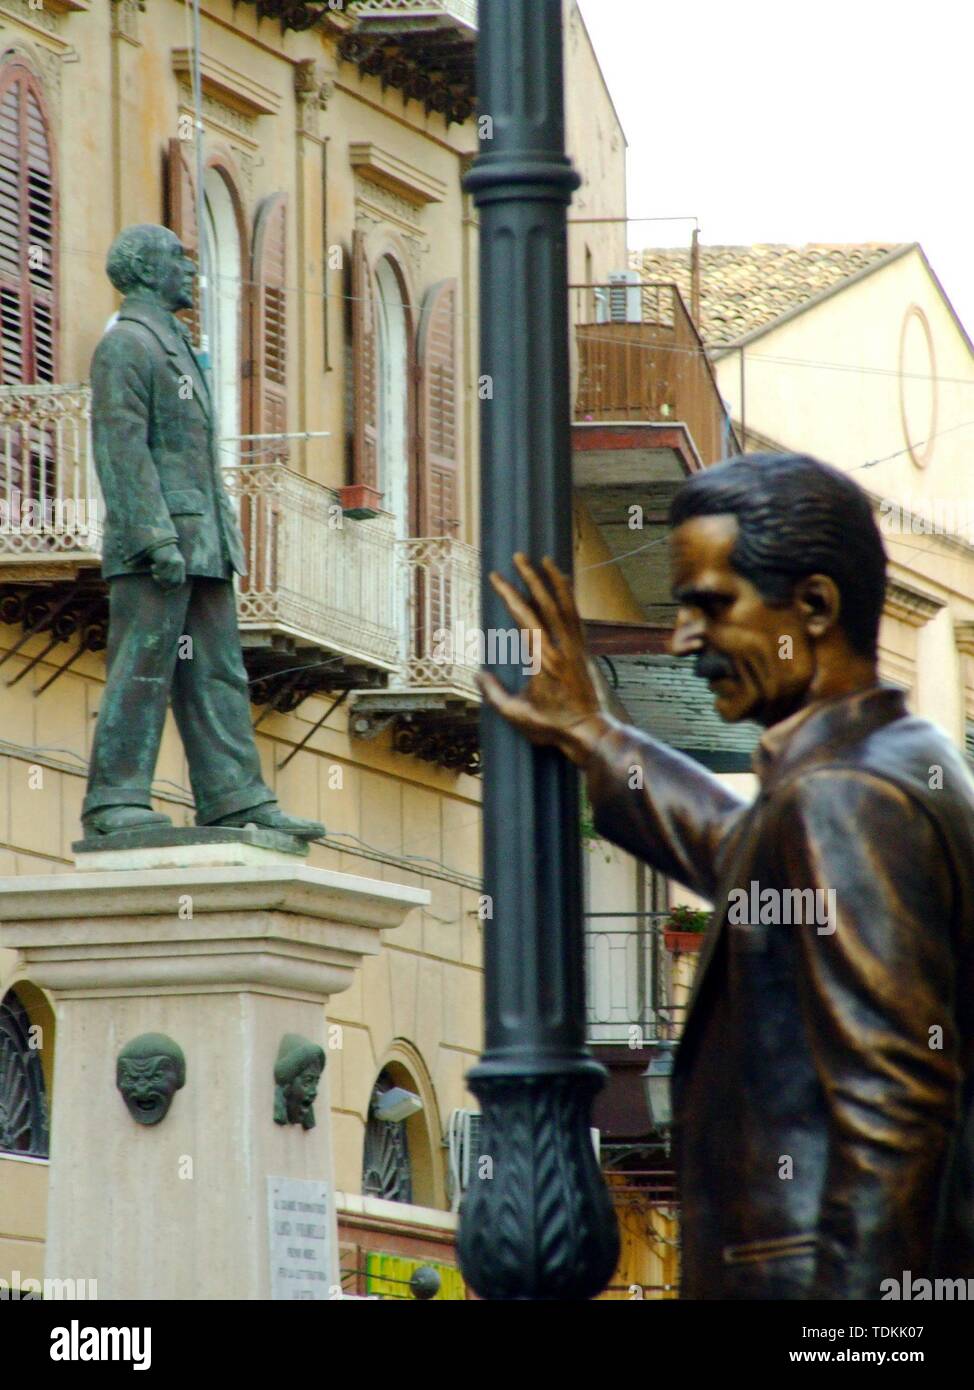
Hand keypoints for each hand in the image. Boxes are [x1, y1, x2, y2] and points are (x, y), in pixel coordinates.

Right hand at [150, 542, 185, 590]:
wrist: (158, 539)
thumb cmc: (162, 553)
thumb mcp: (169, 564)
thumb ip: (170, 575)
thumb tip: (168, 591)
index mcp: (182, 565)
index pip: (180, 581)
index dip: (173, 588)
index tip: (166, 593)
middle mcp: (179, 563)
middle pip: (173, 581)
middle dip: (163, 583)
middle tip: (156, 578)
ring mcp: (172, 561)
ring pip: (166, 577)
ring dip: (158, 576)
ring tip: (153, 571)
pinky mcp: (165, 559)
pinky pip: (160, 571)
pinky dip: (155, 570)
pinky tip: (153, 566)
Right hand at [477, 552, 609, 766]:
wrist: (587, 732)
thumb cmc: (551, 726)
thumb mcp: (515, 714)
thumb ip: (494, 693)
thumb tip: (478, 673)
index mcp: (543, 659)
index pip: (524, 617)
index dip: (509, 594)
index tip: (496, 577)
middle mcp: (561, 648)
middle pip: (546, 603)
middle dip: (531, 577)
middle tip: (519, 556)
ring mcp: (575, 647)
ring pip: (566, 605)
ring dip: (555, 580)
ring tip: (546, 559)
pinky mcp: (583, 651)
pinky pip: (576, 617)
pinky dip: (569, 598)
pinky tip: (564, 586)